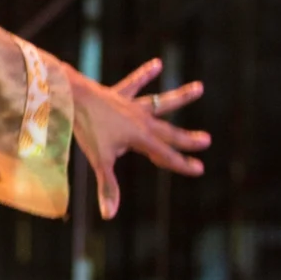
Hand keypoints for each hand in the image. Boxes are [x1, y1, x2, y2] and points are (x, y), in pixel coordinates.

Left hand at [68, 56, 208, 218]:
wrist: (73, 99)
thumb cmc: (86, 130)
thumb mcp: (99, 161)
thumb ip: (108, 187)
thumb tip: (110, 215)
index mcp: (141, 138)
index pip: (165, 155)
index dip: (182, 164)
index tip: (199, 169)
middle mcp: (141, 121)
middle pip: (169, 132)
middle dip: (187, 139)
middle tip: (207, 140)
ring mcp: (131, 106)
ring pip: (160, 102)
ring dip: (180, 96)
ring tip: (199, 87)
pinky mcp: (118, 94)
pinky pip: (134, 84)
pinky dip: (144, 74)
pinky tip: (157, 64)